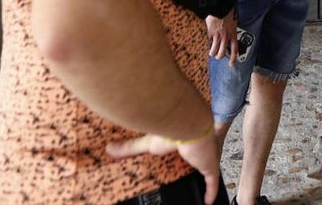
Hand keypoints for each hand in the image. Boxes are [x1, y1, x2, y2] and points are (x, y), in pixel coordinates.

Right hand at [107, 131, 221, 203]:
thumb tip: (108, 149)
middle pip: (201, 159)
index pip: (189, 149)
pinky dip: (211, 192)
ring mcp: (206, 158)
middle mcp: (198, 149)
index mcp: (186, 141)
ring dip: (206, 177)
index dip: (188, 154)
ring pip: (208, 169)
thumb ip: (130, 148)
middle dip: (200, 165)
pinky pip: (213, 182)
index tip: (185, 160)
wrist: (189, 124)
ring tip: (202, 189)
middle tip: (193, 174)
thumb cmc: (170, 130)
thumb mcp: (147, 142)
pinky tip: (208, 202)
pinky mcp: (211, 167)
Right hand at [205, 10, 238, 65]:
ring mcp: (217, 36)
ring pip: (214, 51)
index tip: (231, 64)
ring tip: (212, 51)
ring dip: (212, 52)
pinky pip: (208, 43)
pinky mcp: (210, 33)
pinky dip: (207, 44)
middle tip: (218, 56)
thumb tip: (230, 35)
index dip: (233, 59)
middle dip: (219, 57)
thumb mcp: (233, 23)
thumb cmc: (227, 13)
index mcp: (233, 34)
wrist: (220, 7)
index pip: (235, 50)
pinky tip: (207, 43)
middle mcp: (225, 37)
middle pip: (222, 54)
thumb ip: (231, 31)